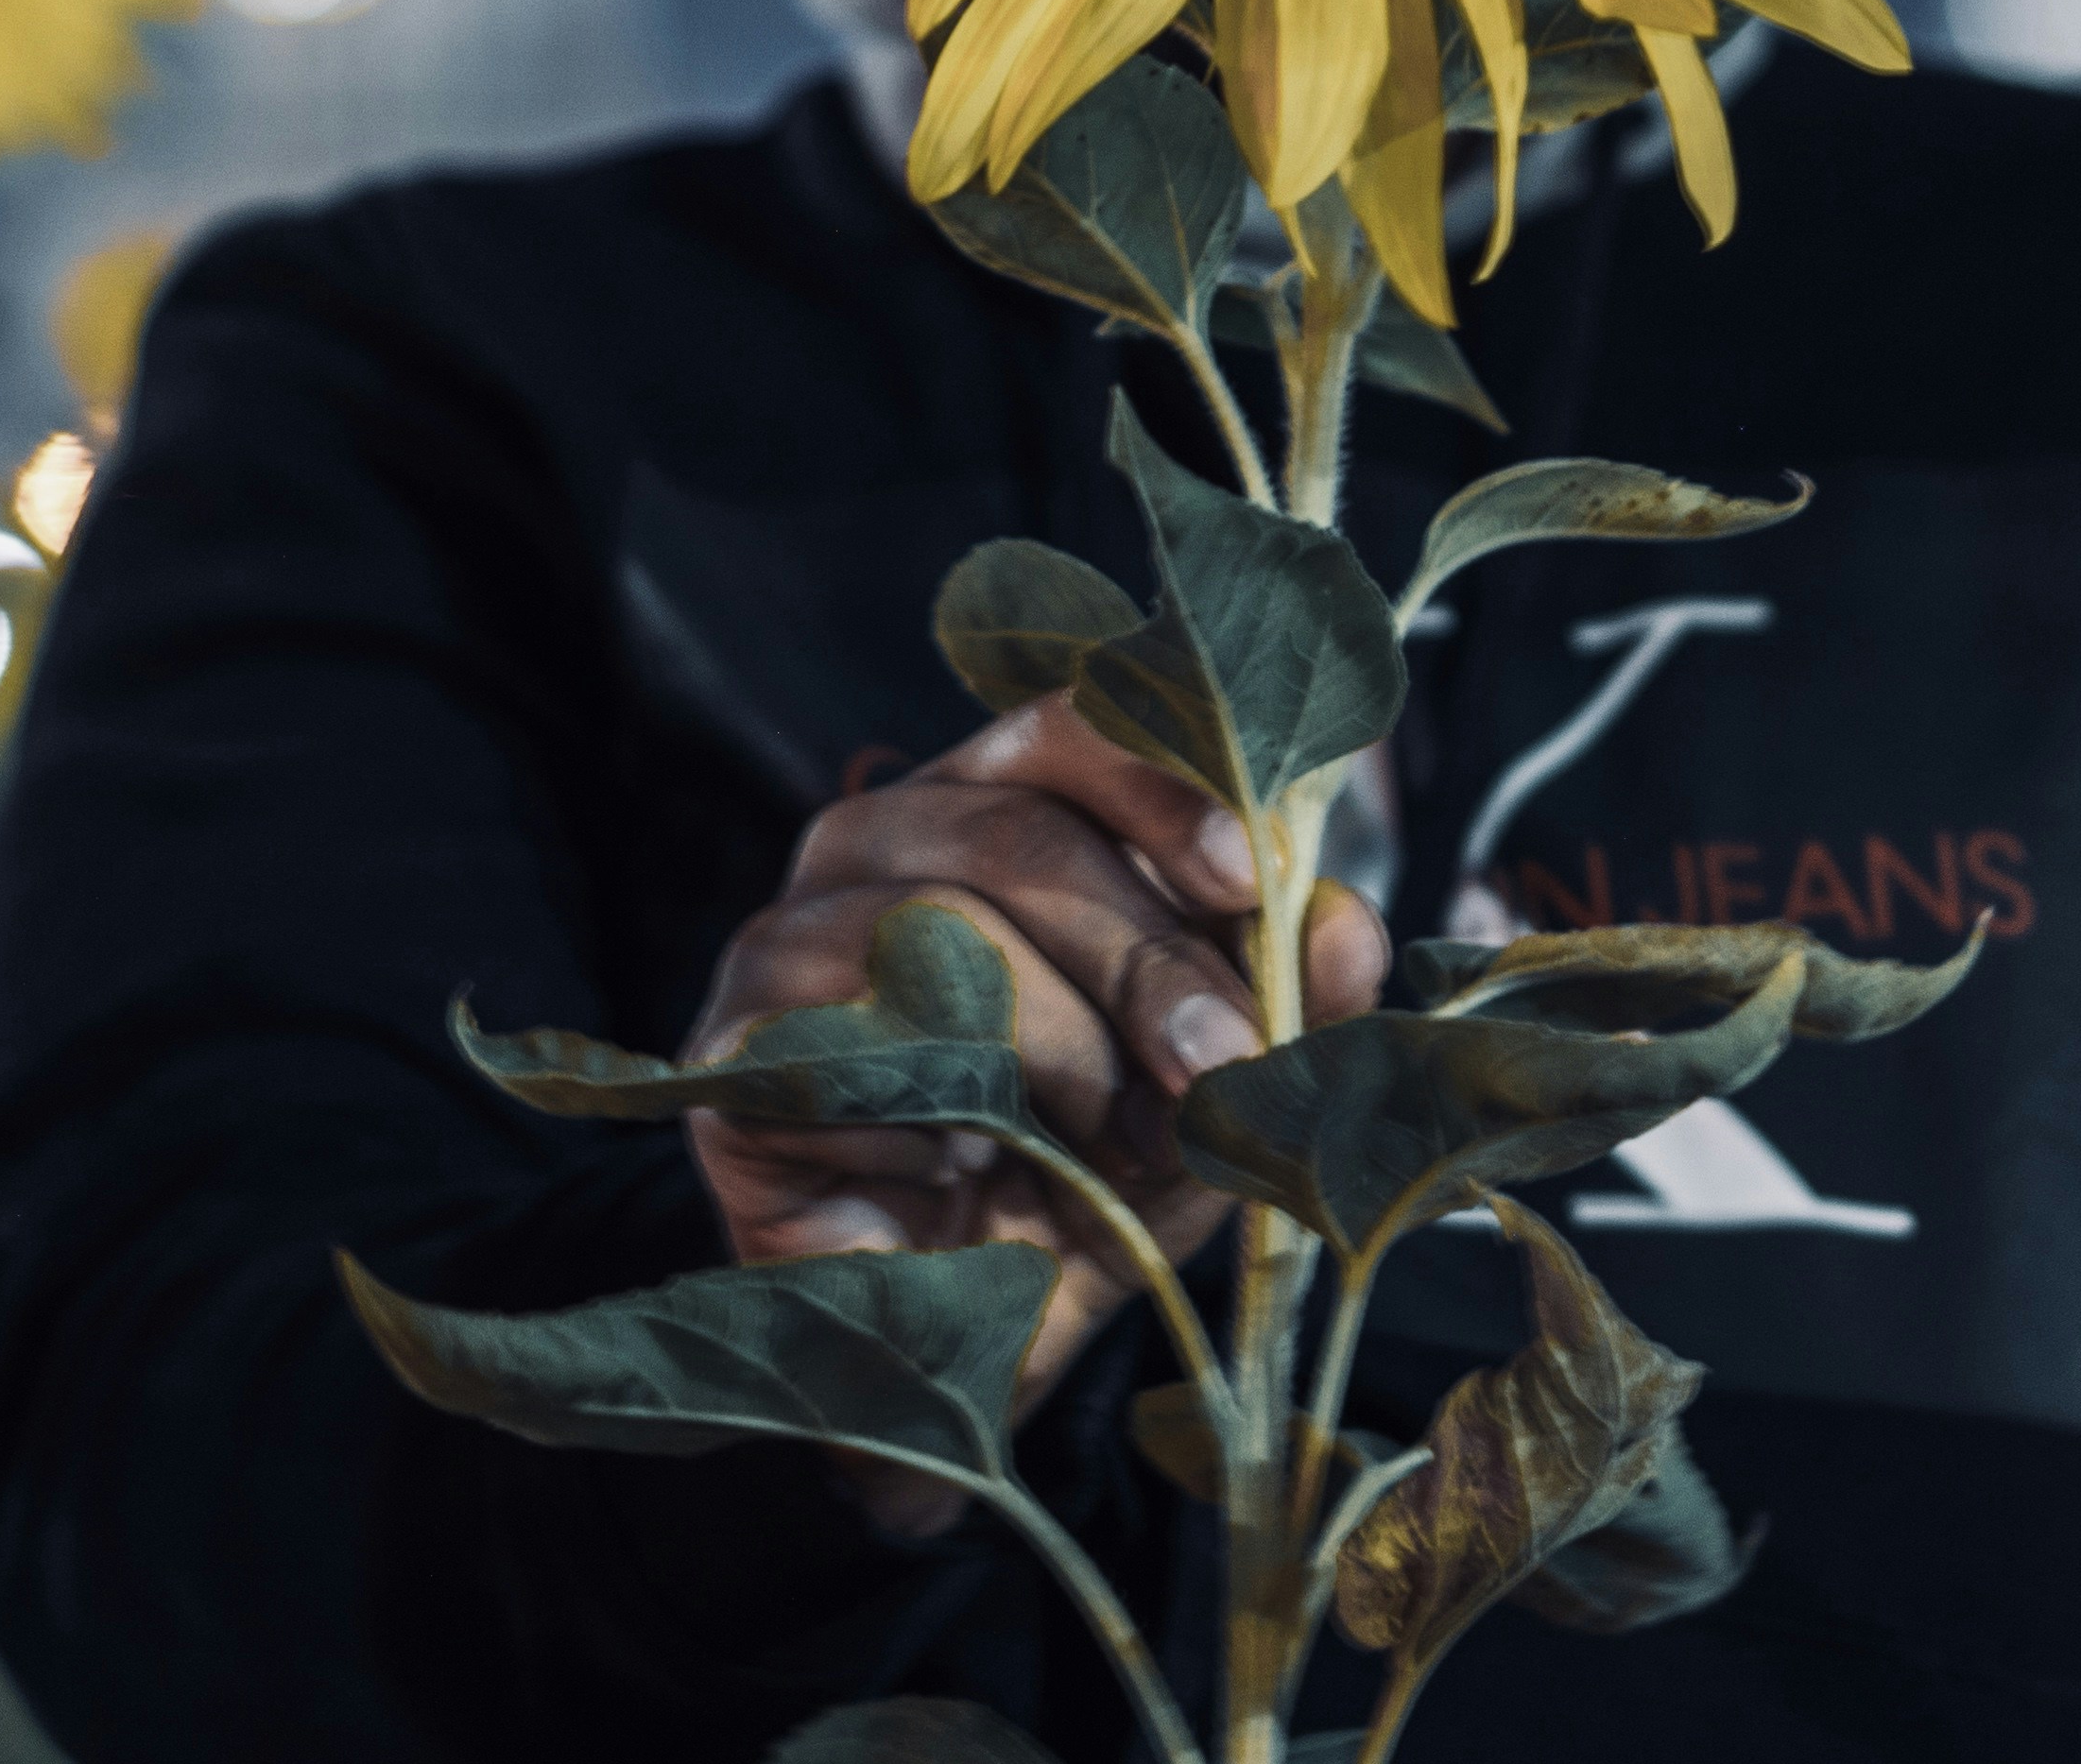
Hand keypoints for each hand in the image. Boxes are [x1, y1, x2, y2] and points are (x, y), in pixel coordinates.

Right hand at [686, 697, 1388, 1532]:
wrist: (954, 1355)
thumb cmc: (1083, 1186)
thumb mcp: (1212, 1098)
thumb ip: (1282, 1007)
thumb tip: (1350, 923)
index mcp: (990, 810)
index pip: (1062, 723)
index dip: (1161, 781)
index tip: (1252, 877)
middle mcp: (873, 843)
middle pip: (1016, 830)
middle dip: (1147, 954)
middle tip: (1224, 1068)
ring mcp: (784, 938)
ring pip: (943, 931)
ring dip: (1064, 1050)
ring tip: (1112, 1145)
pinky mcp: (731, 1054)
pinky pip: (855, 1048)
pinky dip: (949, 1118)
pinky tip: (973, 1170)